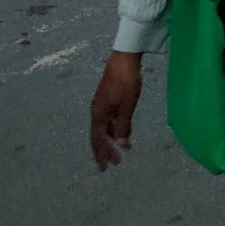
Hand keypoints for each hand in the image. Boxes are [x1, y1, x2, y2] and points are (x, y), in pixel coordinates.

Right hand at [89, 52, 142, 170]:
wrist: (125, 57)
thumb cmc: (126, 81)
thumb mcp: (126, 105)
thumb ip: (123, 125)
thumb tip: (120, 144)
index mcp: (99, 113)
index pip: (97, 139)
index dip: (101, 154)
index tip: (105, 168)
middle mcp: (97, 110)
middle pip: (99, 135)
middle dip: (106, 150)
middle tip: (116, 163)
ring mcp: (103, 103)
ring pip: (105, 127)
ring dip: (112, 139)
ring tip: (122, 149)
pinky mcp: (109, 97)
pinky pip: (110, 118)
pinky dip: (115, 128)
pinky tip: (124, 131)